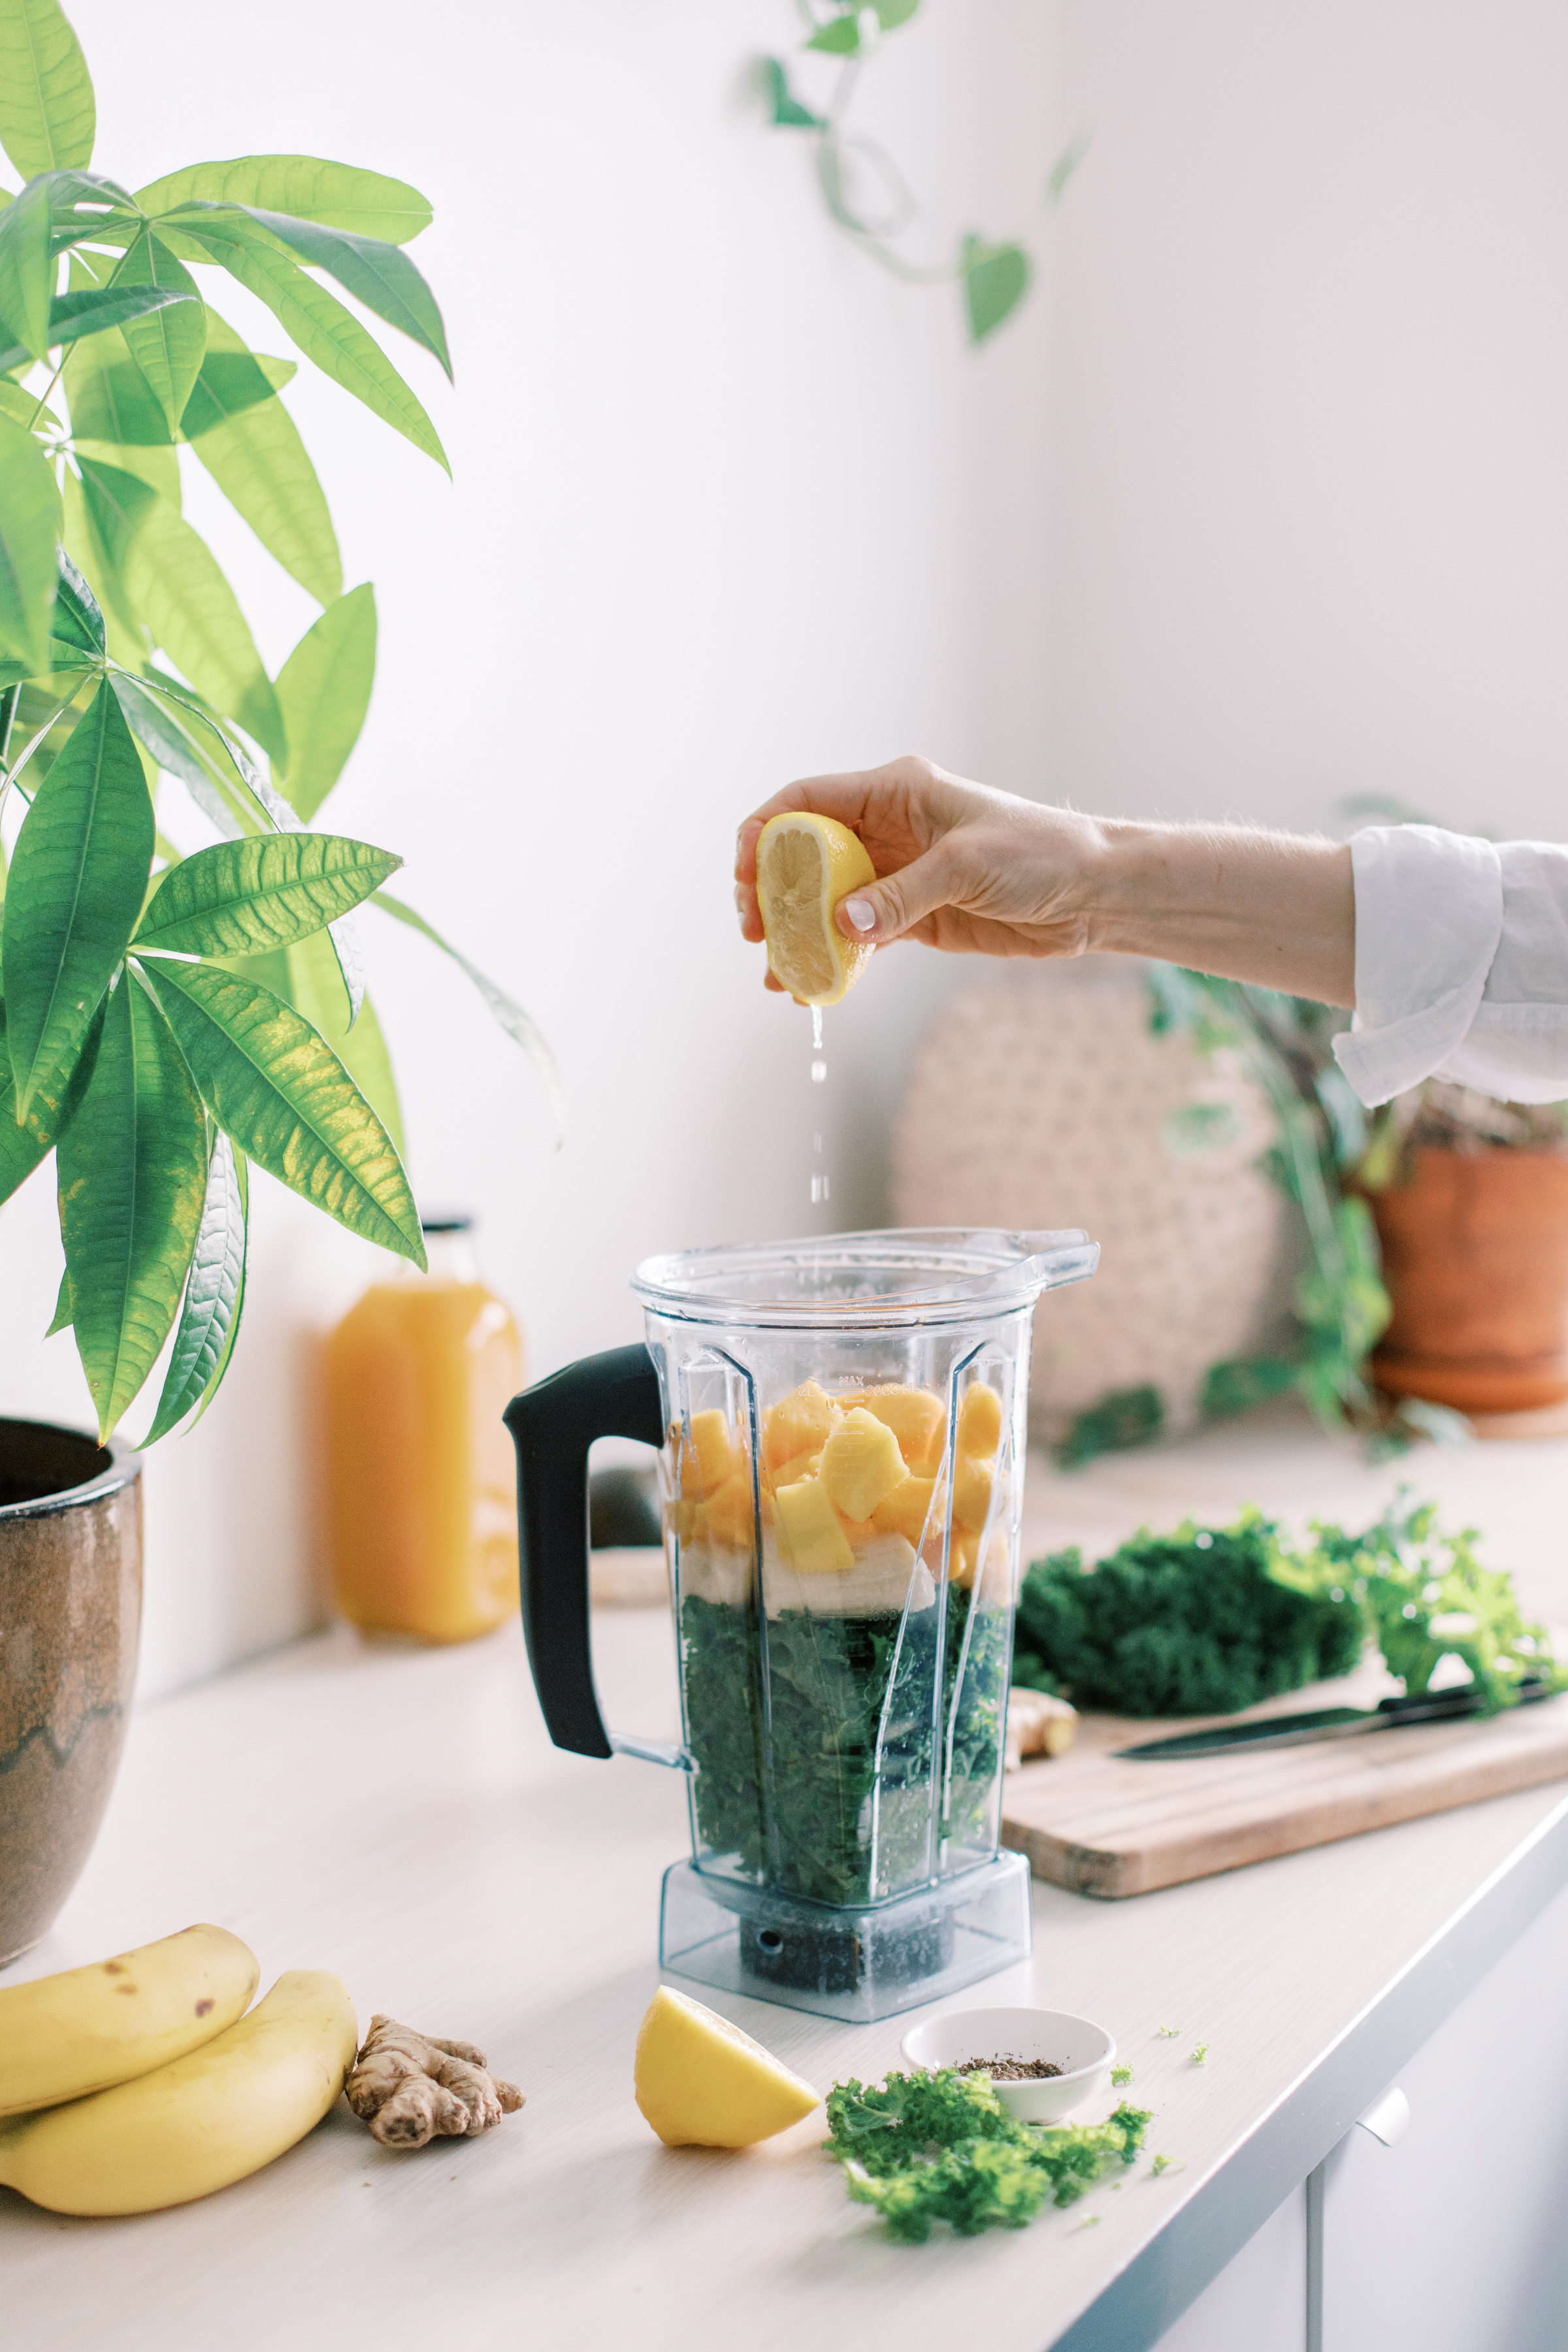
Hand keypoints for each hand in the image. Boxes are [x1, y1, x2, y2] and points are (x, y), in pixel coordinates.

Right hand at [734, 754, 1105, 990]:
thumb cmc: (1040, 854)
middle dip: (772, 893)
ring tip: (776, 973)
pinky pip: (858, 937)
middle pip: (805, 855)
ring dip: (798, 934)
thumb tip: (843, 924)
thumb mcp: (967, 867)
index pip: (807, 801)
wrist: (1092, 894)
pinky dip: (834, 960)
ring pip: (826, 902)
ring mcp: (897, 875)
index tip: (744, 872)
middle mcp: (888, 829)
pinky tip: (814, 986)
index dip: (766, 831)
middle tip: (755, 932)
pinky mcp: (913, 917)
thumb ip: (902, 895)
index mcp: (896, 793)